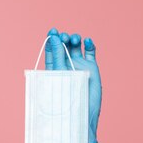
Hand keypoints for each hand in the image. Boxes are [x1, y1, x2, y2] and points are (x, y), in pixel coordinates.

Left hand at [45, 27, 101, 142]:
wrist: (80, 112)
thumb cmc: (64, 97)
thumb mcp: (58, 74)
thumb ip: (57, 55)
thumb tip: (54, 38)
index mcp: (53, 67)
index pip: (51, 49)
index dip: (52, 39)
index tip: (53, 31)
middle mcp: (65, 65)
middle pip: (63, 45)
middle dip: (64, 38)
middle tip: (65, 38)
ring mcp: (78, 65)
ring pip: (76, 46)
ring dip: (75, 39)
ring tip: (76, 39)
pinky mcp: (90, 67)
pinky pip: (90, 52)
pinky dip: (89, 44)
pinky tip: (87, 41)